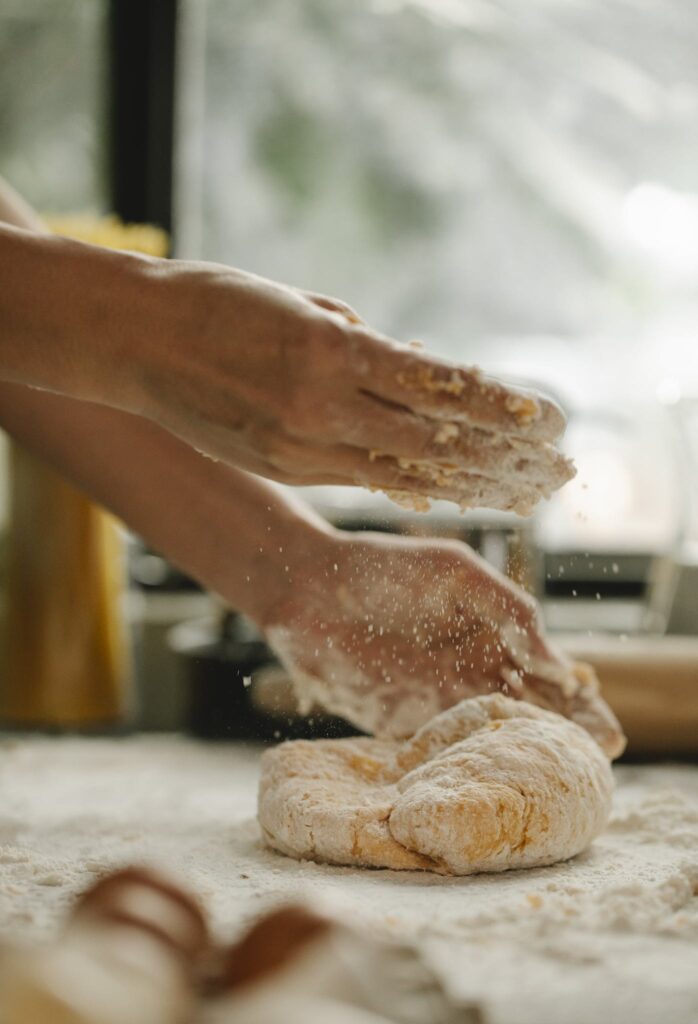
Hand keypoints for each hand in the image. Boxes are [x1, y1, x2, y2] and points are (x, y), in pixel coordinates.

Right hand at [134, 262, 572, 511]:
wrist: (129, 343)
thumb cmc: (210, 303)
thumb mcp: (296, 303)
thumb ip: (358, 340)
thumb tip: (409, 363)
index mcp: (329, 351)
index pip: (437, 384)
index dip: (497, 405)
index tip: (545, 416)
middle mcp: (321, 408)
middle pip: (432, 440)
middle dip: (501, 456)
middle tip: (554, 470)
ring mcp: (300, 447)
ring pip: (403, 472)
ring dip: (467, 483)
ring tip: (518, 495)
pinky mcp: (284, 467)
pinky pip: (361, 479)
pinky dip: (411, 483)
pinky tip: (449, 490)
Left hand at [262, 530, 625, 757]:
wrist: (310, 587)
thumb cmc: (386, 568)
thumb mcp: (457, 574)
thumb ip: (510, 611)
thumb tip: (558, 665)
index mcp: (494, 635)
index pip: (551, 675)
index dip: (582, 703)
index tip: (609, 734)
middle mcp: (473, 673)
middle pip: (533, 715)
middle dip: (567, 739)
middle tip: (599, 767)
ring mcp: (440, 702)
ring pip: (496, 739)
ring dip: (528, 761)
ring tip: (563, 786)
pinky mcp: (403, 726)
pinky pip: (447, 754)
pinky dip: (474, 772)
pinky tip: (498, 789)